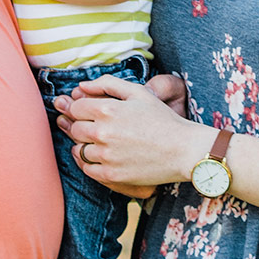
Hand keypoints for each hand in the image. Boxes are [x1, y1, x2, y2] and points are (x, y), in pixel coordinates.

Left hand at [56, 76, 207, 194]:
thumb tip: (81, 85)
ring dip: (86, 145)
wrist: (183, 150)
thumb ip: (107, 84)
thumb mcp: (138, 93)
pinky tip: (102, 157)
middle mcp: (102, 133)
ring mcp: (106, 156)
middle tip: (99, 128)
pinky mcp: (111, 175)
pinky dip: (89, 163)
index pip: (76, 108)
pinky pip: (87, 169)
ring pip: (79, 150)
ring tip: (102, 143)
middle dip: (82, 126)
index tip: (91, 113)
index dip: (81, 109)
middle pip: (75, 129)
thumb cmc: (162, 119)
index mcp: (107, 110)